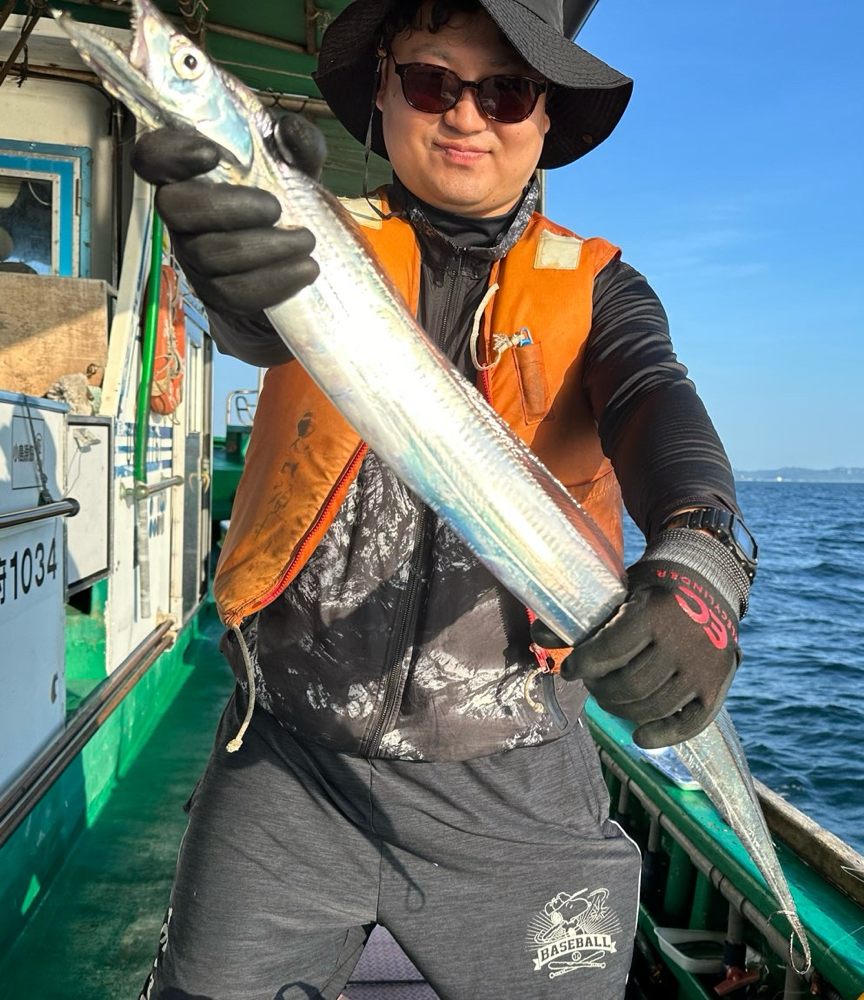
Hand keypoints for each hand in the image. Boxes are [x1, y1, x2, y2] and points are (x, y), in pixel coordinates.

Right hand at [130, 113, 326, 314]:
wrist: (296, 264)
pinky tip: (304, 269)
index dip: (170, 153)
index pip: (153, 158)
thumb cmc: (285, 204)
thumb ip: (299, 145)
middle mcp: (182, 218)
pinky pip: (235, 293)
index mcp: (190, 177)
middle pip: (174, 209)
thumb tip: (289, 130)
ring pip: (210, 255)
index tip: (211, 152)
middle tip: (275, 208)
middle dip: (227, 207)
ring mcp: (195, 259)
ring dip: (264, 248)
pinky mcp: (216, 295)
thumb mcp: (298, 169)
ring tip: (305, 241)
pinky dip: (275, 282)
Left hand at [531, 529, 748, 747]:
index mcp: (654, 611)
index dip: (582, 666)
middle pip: (629, 685)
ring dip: (623, 709)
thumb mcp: (618, 592)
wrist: (706, 583)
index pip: (608, 650)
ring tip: (609, 699)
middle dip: (601, 690)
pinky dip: (663, 735)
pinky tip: (639, 738)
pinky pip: (690, 723)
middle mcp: (683, 640)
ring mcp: (703, 666)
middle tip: (592, 685)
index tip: (569, 671)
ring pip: (654, 706)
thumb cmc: (651, 588)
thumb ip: (581, 619)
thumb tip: (539, 638)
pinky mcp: (718, 684)